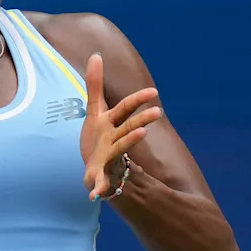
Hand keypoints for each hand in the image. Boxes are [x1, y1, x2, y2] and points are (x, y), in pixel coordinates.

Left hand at [80, 52, 162, 200]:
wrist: (97, 168)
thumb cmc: (98, 137)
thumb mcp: (94, 110)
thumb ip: (94, 84)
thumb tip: (95, 54)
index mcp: (113, 124)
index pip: (126, 110)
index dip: (137, 101)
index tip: (153, 93)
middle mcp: (114, 140)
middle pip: (128, 129)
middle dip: (140, 122)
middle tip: (157, 113)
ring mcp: (108, 159)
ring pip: (119, 152)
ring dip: (127, 146)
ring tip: (139, 138)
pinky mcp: (98, 176)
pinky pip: (99, 184)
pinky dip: (98, 190)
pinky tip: (94, 196)